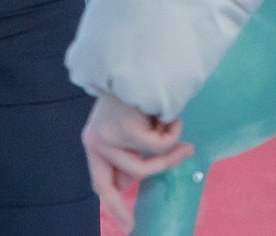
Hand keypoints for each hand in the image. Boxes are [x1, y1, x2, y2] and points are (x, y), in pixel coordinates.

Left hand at [81, 92, 192, 230]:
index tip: (128, 224)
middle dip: (125, 204)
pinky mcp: (124, 131)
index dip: (113, 205)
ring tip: (181, 137)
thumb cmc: (135, 89)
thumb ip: (128, 151)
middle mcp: (95, 141)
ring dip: (169, 153)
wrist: (135, 57)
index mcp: (94, 141)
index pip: (100, 182)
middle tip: (137, 222)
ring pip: (144, 166)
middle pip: (114, 184)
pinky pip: (158, 147)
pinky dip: (172, 133)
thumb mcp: (127, 125)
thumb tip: (131, 181)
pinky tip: (171, 117)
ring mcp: (108, 137)